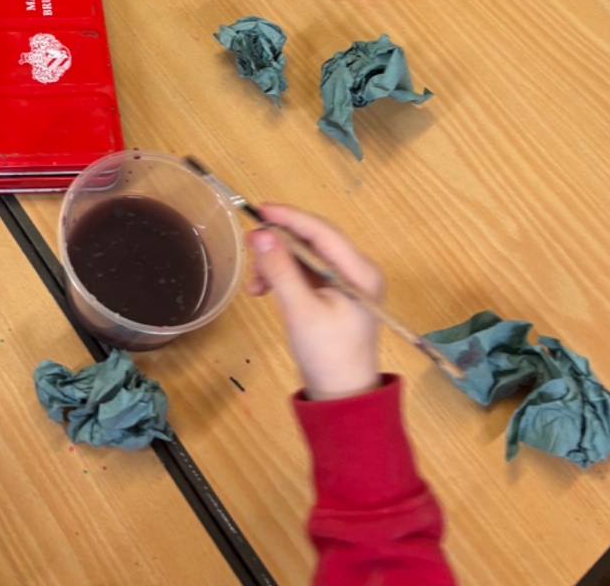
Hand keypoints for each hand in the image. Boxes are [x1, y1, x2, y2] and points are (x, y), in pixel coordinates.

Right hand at [247, 205, 381, 400]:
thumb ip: (280, 270)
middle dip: (279, 246)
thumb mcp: (300, 311)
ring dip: (277, 264)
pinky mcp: (333, 294)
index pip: (322, 232)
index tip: (260, 210)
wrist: (342, 398)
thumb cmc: (327, 355)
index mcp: (360, 271)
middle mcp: (357, 271)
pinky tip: (262, 290)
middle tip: (250, 250)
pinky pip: (303, 273)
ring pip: (304, 257)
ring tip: (255, 284)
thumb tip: (260, 234)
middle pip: (312, 242)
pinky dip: (282, 277)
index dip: (290, 218)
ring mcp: (345, 283)